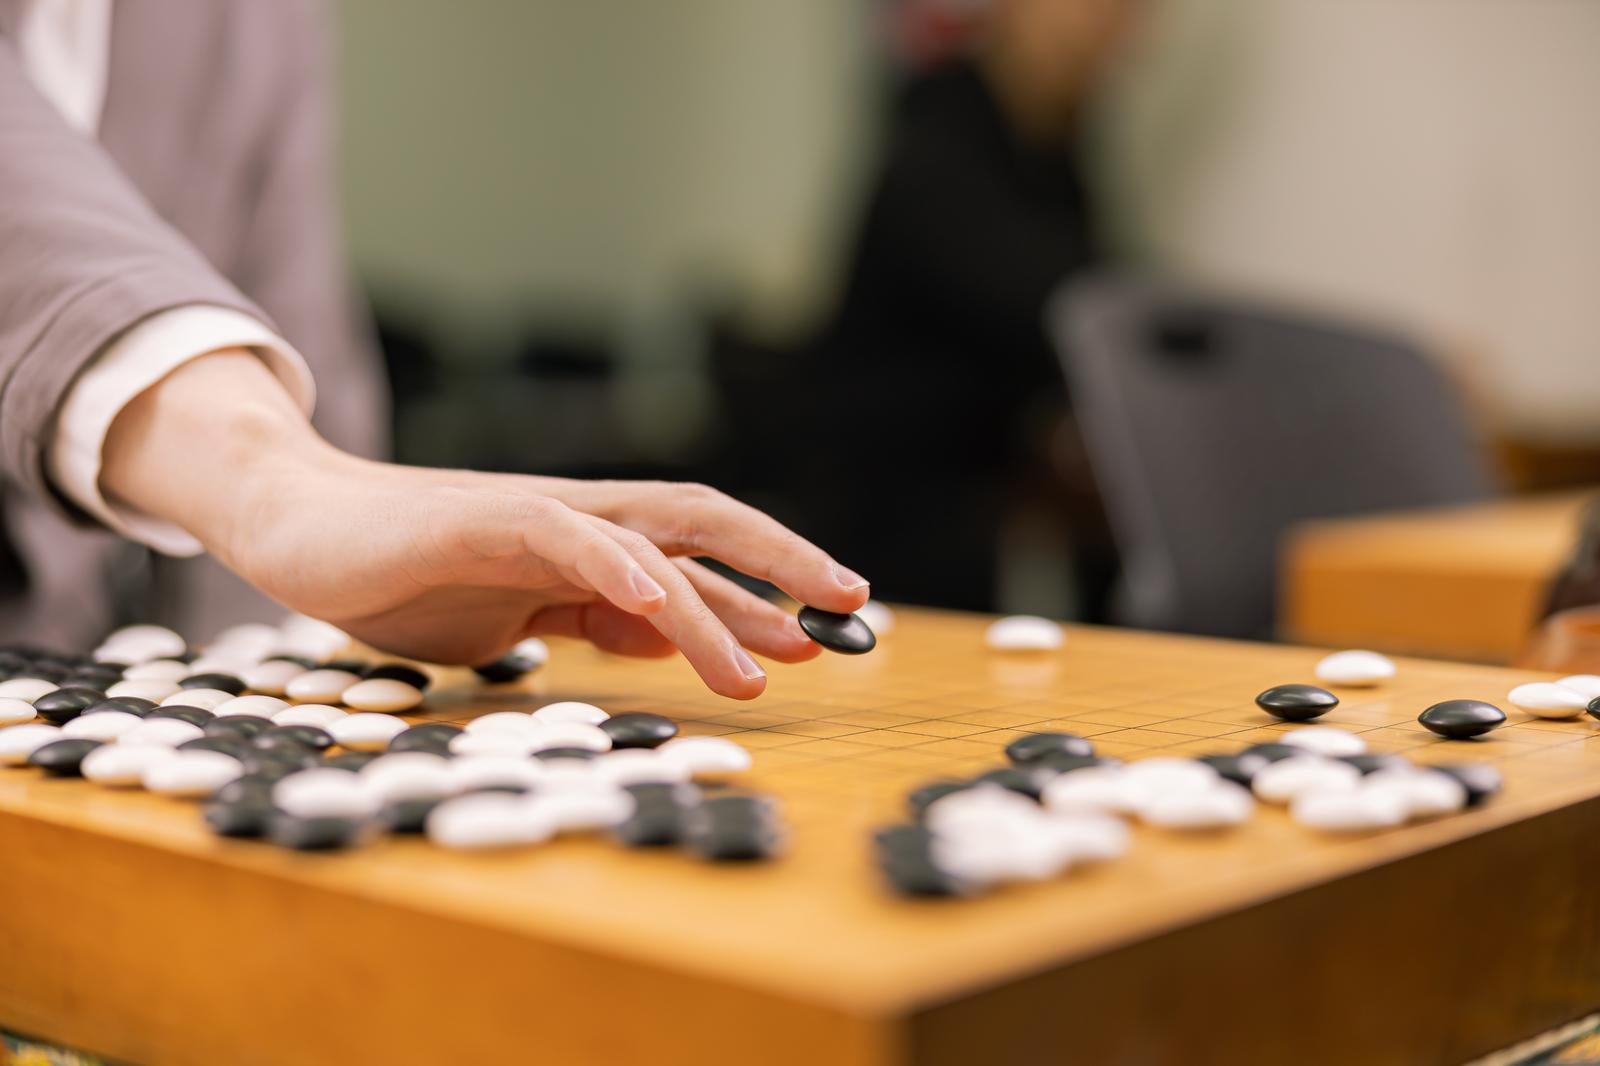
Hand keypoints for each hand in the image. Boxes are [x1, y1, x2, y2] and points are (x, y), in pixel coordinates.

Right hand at [101, 351, 868, 697]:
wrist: (302, 528)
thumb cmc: (407, 576)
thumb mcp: (519, 616)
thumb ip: (594, 619)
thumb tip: (674, 636)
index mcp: (591, 547)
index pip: (697, 563)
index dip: (763, 597)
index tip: (826, 636)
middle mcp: (580, 520)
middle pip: (703, 523)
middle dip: (782, 563)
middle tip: (854, 607)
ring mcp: (536, 514)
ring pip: (647, 542)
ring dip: (712, 605)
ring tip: (764, 668)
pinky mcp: (482, 517)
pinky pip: (563, 533)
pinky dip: (614, 564)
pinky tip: (657, 601)